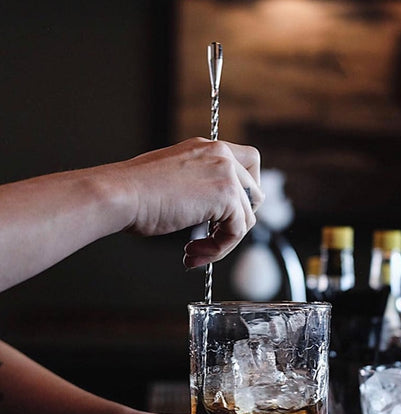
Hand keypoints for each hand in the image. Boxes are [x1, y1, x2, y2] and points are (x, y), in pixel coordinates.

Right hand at [119, 137, 262, 267]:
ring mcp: (227, 173)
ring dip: (223, 241)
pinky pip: (238, 232)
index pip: (248, 163)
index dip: (245, 191)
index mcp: (207, 148)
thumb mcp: (175, 180)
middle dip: (238, 219)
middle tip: (213, 235)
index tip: (226, 212)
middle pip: (255, 191)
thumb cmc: (134, 193)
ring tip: (195, 252)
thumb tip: (214, 211)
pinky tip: (193, 253)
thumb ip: (199, 186)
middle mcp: (221, 154)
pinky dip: (219, 249)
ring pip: (247, 217)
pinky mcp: (227, 196)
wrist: (120, 195)